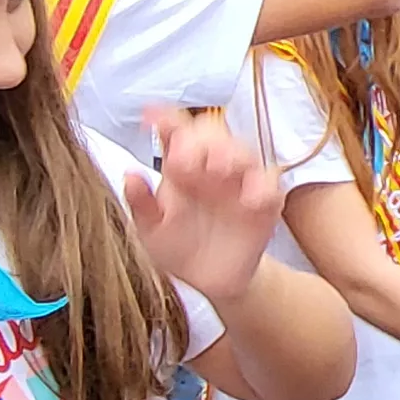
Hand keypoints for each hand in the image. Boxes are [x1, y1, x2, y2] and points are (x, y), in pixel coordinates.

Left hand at [128, 108, 282, 308]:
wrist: (206, 283)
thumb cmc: (177, 247)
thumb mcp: (150, 230)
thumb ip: (141, 204)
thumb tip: (129, 175)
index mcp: (181, 167)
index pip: (176, 133)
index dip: (166, 120)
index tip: (151, 116)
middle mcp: (211, 167)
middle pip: (213, 134)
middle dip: (201, 139)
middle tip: (185, 158)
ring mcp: (239, 183)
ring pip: (244, 152)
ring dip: (231, 154)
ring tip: (217, 168)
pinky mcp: (263, 203)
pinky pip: (269, 185)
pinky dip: (261, 187)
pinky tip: (248, 199)